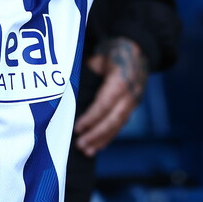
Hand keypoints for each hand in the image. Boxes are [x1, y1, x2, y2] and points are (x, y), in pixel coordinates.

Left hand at [74, 38, 148, 156]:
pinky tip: (99, 146)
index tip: (77, 128)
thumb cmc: (113, 53)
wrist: (136, 50)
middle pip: (113, 119)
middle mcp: (130, 94)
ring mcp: (134, 101)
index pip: (105, 104)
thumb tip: (66, 88)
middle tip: (80, 145)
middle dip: (96, 134)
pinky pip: (121, 124)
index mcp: (120, 80)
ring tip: (87, 151)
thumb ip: (86, 73)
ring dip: (103, 139)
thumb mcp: (99, 58)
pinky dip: (110, 136)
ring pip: (118, 124)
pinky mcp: (133, 106)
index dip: (91, 118)